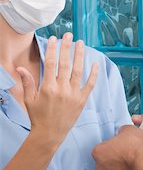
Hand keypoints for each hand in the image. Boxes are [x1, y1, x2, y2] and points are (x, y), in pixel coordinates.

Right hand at [16, 32, 98, 147]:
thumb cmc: (38, 117)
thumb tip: (20, 68)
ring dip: (80, 55)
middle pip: (65, 63)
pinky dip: (94, 74)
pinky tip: (95, 63)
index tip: (53, 39)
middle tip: (69, 35)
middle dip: (67, 47)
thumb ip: (27, 82)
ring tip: (81, 43)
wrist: (50, 135)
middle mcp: (62, 89)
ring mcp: (73, 95)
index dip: (53, 49)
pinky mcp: (82, 101)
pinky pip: (90, 85)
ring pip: (78, 71)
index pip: (51, 63)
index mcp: (47, 88)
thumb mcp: (29, 99)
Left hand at [92, 125, 142, 169]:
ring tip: (132, 161)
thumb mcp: (128, 129)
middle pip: (105, 160)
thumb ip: (122, 131)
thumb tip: (123, 132)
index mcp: (98, 152)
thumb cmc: (135, 148)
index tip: (119, 144)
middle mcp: (100, 167)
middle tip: (126, 152)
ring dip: (120, 167)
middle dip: (114, 157)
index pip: (102, 147)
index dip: (112, 144)